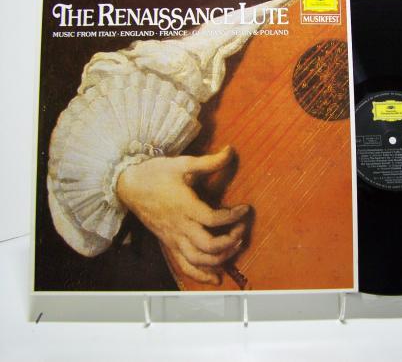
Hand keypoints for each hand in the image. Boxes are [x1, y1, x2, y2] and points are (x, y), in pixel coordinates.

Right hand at [116, 146, 248, 284]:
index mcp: (184, 206)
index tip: (246, 209)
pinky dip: (201, 275)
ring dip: (221, 258)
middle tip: (242, 229)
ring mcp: (173, 238)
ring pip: (198, 260)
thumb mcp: (183, 163)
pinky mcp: (168, 243)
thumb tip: (231, 150)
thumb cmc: (156, 173)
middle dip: (231, 241)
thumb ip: (209, 162)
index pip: (214, 219)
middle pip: (208, 245)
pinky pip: (184, 266)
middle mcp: (179, 226)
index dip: (234, 217)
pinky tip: (216, 277)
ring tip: (236, 246)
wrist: (129, 185)